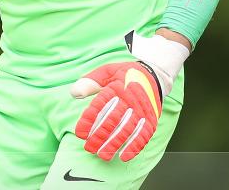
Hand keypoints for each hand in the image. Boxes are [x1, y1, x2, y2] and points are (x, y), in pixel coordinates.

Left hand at [70, 30, 188, 160]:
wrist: (154, 75)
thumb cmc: (125, 74)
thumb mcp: (107, 71)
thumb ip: (90, 81)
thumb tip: (74, 93)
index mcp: (117, 86)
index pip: (100, 105)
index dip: (89, 120)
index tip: (80, 133)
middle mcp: (130, 98)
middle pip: (113, 120)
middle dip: (100, 136)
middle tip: (89, 148)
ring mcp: (142, 110)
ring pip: (127, 129)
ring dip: (115, 144)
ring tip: (103, 155)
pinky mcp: (151, 118)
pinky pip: (144, 134)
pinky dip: (135, 146)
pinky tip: (124, 156)